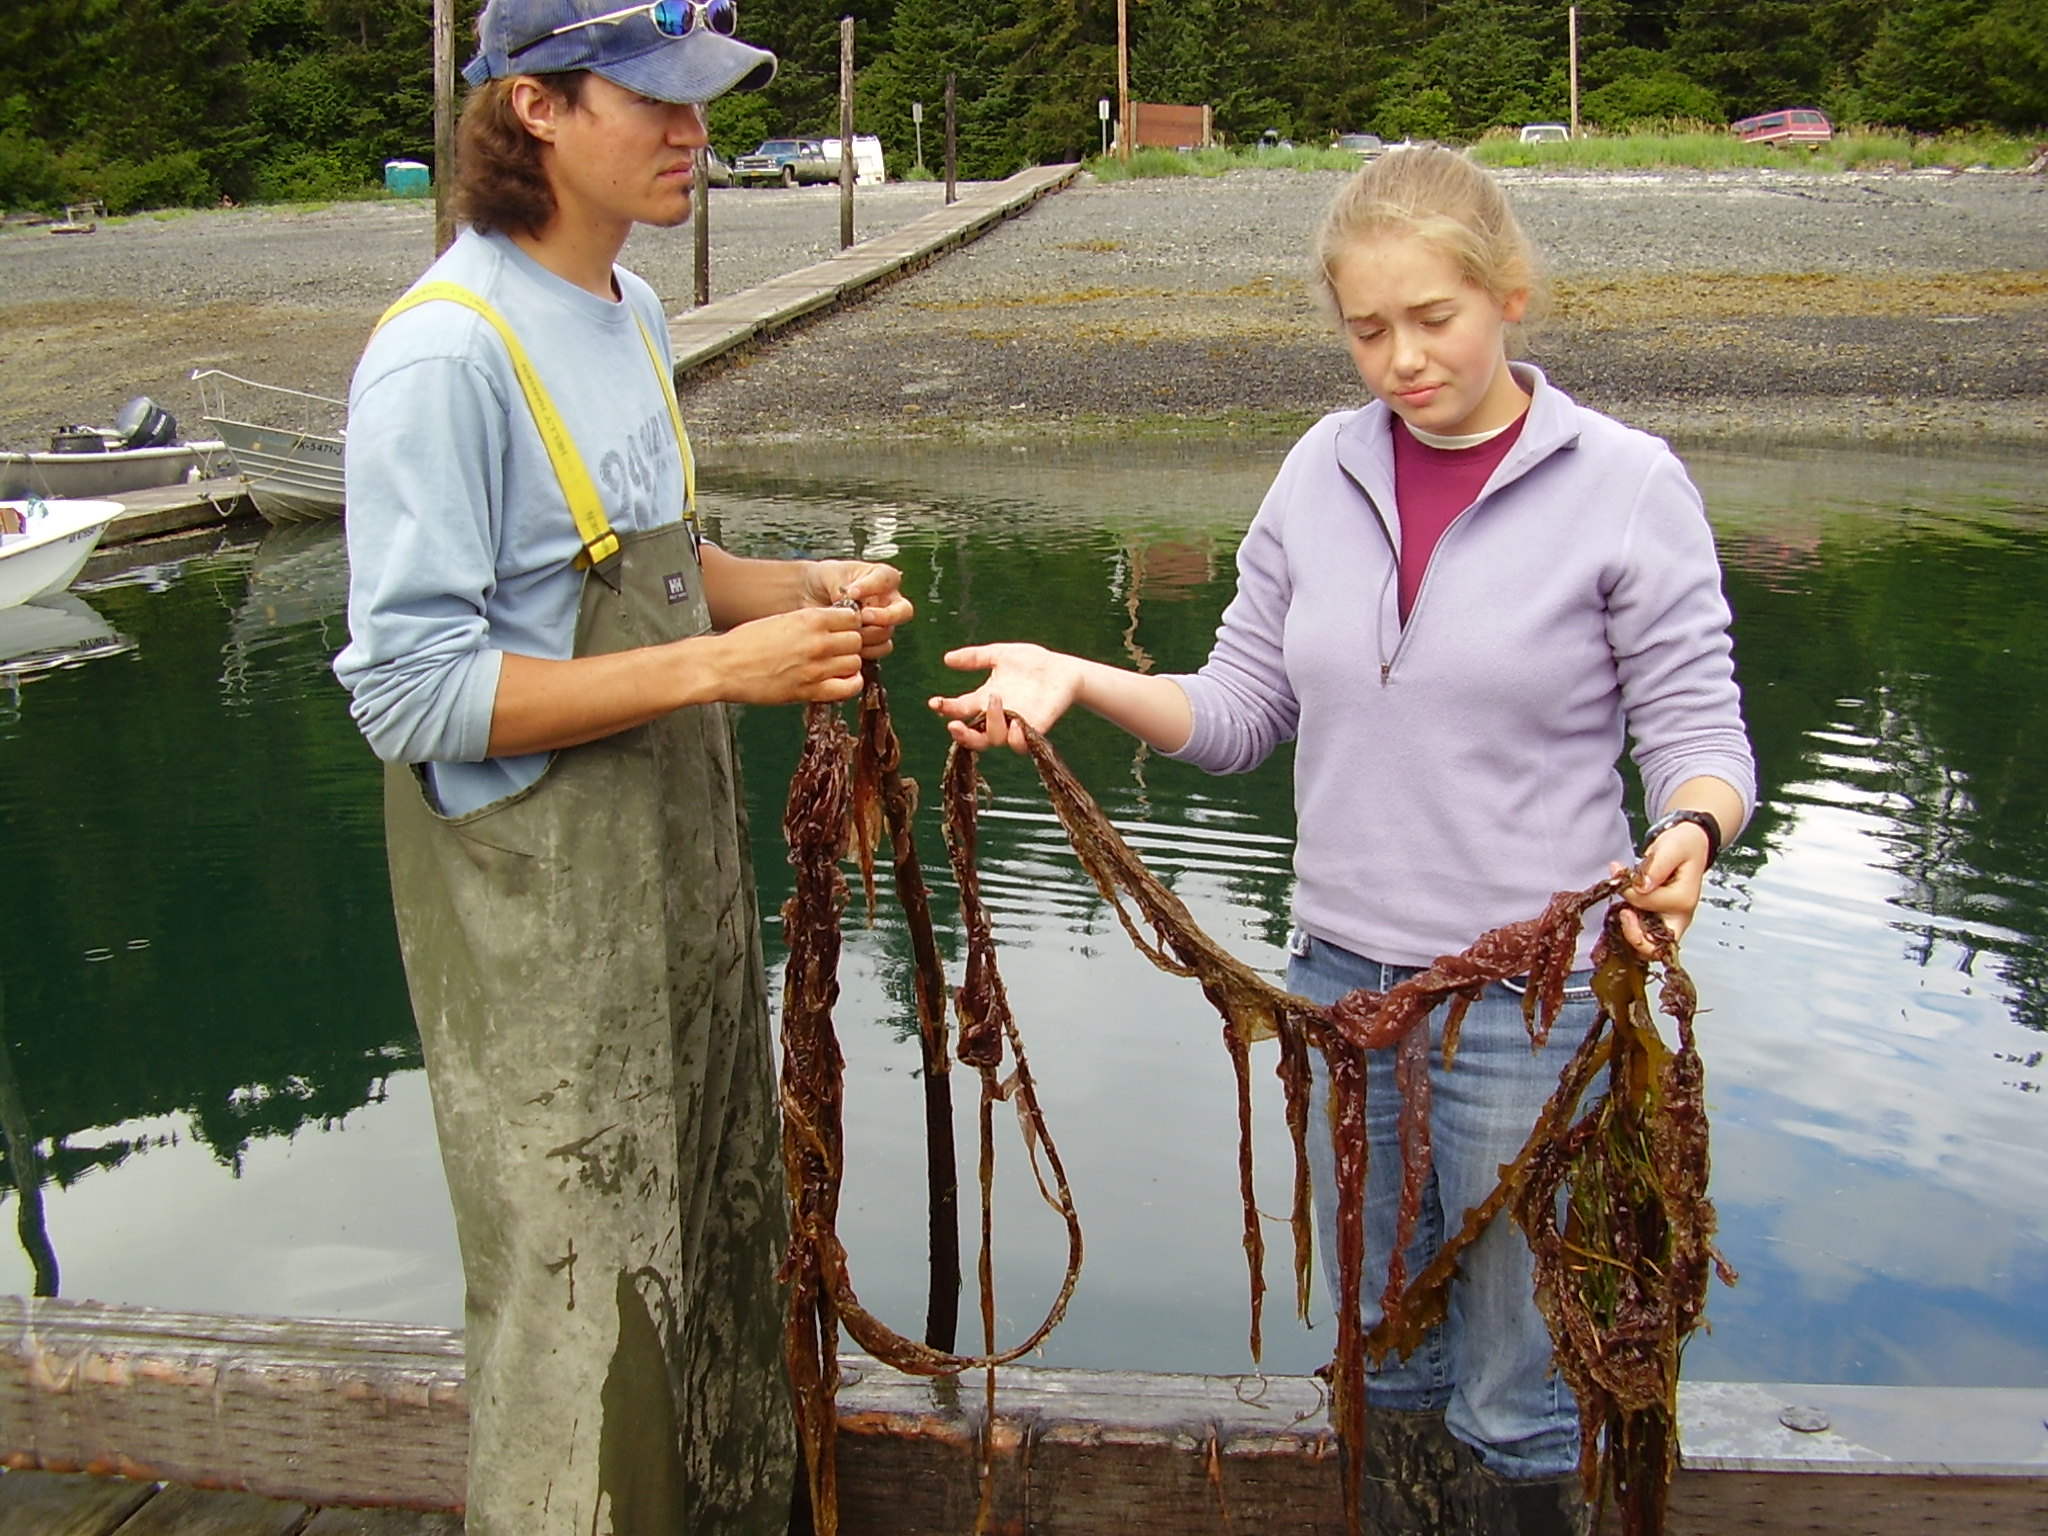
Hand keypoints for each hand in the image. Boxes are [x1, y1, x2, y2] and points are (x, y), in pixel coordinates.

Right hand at [709, 607, 864, 704]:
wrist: (724, 666)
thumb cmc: (746, 643)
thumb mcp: (782, 620)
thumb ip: (810, 623)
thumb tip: (832, 626)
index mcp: (810, 619)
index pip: (853, 617)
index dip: (849, 624)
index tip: (842, 629)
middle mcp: (818, 642)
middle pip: (857, 641)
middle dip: (849, 644)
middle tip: (838, 649)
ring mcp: (816, 668)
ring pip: (856, 663)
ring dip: (848, 664)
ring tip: (835, 665)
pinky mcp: (810, 690)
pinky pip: (849, 687)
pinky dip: (850, 684)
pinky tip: (840, 680)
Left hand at [806, 560, 913, 659]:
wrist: (811, 600)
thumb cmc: (824, 580)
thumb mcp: (828, 573)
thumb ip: (840, 585)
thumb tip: (848, 600)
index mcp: (881, 576)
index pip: (887, 579)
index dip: (872, 586)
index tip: (852, 592)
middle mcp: (889, 601)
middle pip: (904, 611)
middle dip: (885, 616)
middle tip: (864, 616)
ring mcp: (884, 623)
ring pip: (887, 632)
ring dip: (867, 634)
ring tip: (846, 630)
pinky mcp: (876, 641)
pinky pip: (880, 649)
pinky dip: (865, 649)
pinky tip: (848, 644)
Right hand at [928, 643, 1086, 751]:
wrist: (1063, 669)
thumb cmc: (1032, 663)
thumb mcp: (1000, 655)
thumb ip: (974, 657)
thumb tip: (946, 659)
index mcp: (985, 699)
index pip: (960, 710)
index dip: (946, 709)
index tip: (935, 702)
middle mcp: (998, 716)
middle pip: (974, 738)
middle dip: (962, 735)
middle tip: (953, 724)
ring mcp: (1016, 724)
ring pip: (994, 740)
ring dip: (991, 723)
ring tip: (996, 698)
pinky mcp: (1035, 728)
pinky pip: (1021, 744)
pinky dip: (1016, 739)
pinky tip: (1015, 725)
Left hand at [1613, 820, 1711, 958]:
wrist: (1690, 846)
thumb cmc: (1683, 846)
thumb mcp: (1671, 848)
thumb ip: (1656, 867)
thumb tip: (1641, 886)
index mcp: (1683, 900)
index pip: (1647, 904)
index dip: (1629, 892)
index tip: (1619, 875)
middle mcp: (1678, 918)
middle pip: (1653, 946)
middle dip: (1631, 933)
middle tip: (1621, 911)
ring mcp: (1669, 923)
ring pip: (1645, 945)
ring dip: (1628, 931)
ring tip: (1621, 908)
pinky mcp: (1659, 923)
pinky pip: (1642, 936)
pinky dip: (1629, 928)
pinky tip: (1622, 908)